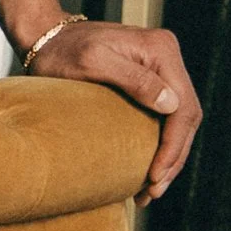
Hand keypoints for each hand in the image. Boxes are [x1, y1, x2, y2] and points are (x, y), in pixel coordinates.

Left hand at [24, 14, 200, 201]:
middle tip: (152, 192)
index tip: (155, 177)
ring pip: (178, 121)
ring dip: (168, 157)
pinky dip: (158, 145)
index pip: (183, 107)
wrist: (45, 38)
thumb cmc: (62, 51)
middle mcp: (166, 58)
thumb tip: (171, 104)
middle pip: (186, 117)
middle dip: (173, 158)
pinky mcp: (148, 81)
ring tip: (150, 190)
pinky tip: (146, 169)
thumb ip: (133, 80)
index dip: (172, 147)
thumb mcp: (93, 63)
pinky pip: (163, 117)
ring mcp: (159, 69)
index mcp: (161, 51)